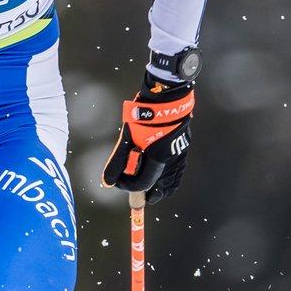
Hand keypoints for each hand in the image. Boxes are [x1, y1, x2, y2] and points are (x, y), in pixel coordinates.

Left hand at [101, 75, 193, 203]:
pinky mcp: (183, 146)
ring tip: (149, 187)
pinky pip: (177, 169)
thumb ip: (118, 161)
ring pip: (172, 180)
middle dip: (149, 194)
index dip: (128, 186)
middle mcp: (172, 160)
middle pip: (162, 188)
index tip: (118, 181)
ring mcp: (180, 154)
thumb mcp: (127, 138)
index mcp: (158, 159)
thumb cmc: (144, 115)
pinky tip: (160, 171)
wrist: (166, 96)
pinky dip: (168, 176)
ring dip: (160, 186)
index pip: (143, 184)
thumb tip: (107, 182)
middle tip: (138, 195)